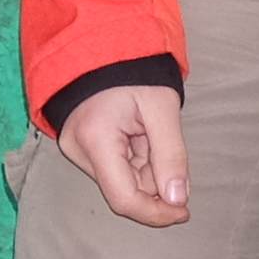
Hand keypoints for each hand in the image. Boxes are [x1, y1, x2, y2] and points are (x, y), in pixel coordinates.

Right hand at [59, 80, 189, 226]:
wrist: (102, 45)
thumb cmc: (133, 70)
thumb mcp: (161, 107)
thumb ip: (171, 154)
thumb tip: (178, 200)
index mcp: (96, 139)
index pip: (124, 198)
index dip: (157, 213)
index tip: (184, 210)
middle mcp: (78, 150)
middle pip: (124, 191)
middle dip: (155, 182)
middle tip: (168, 149)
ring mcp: (75, 149)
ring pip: (120, 181)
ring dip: (146, 169)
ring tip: (149, 132)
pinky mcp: (78, 146)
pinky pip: (112, 168)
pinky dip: (134, 160)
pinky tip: (139, 136)